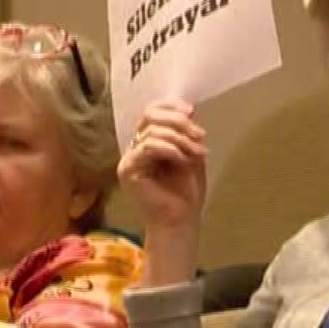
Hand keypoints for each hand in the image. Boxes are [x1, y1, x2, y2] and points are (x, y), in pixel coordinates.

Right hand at [118, 100, 207, 286]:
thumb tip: (189, 108)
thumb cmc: (185, 193)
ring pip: (153, 131)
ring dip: (181, 140)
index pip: (152, 111)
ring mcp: (129, 159)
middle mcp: (135, 148)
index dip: (171, 105)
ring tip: (198, 154)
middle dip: (179, 121)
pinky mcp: (128, 170)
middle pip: (150, 115)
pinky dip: (171, 150)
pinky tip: (183, 160)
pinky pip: (148, 146)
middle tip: (199, 136)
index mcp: (148, 142)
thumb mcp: (190, 154)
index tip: (192, 111)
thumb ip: (185, 132)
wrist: (179, 221)